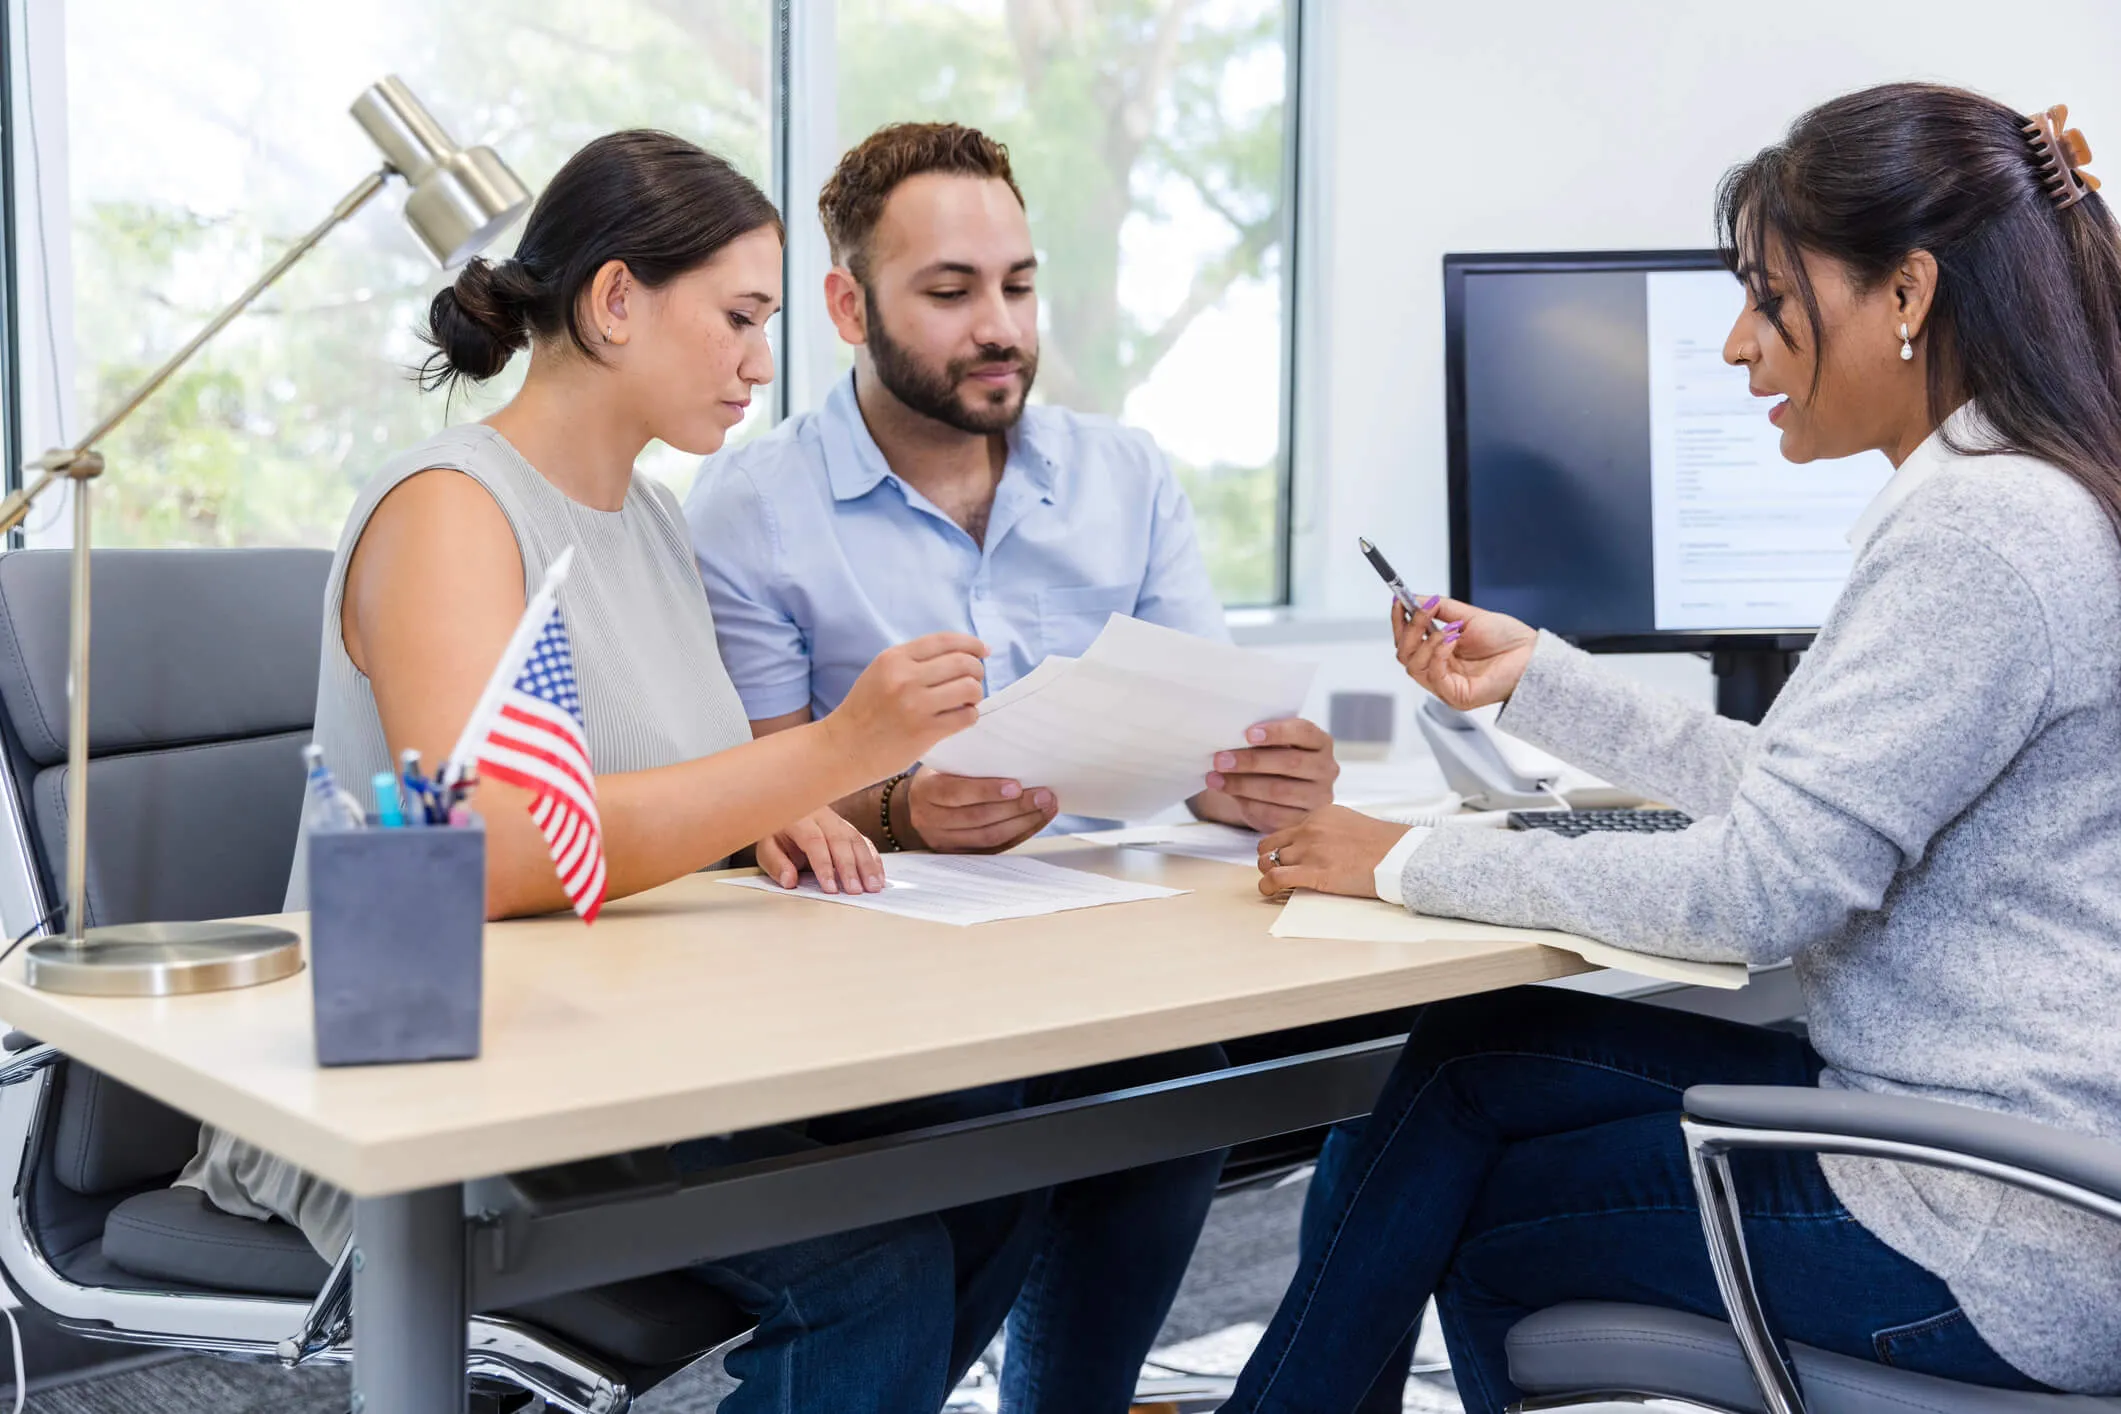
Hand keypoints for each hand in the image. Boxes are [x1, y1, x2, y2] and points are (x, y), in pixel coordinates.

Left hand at [757, 808, 885, 894]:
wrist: (785, 810)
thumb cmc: (776, 834)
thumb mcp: (767, 848)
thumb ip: (776, 864)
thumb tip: (789, 881)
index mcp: (799, 819)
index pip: (815, 842)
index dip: (824, 866)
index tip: (831, 888)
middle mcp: (822, 816)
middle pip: (840, 840)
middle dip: (850, 868)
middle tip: (855, 891)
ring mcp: (838, 820)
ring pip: (857, 840)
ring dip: (867, 864)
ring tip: (873, 887)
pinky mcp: (848, 828)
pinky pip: (864, 842)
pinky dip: (873, 860)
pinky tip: (879, 877)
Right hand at [826, 633, 987, 779]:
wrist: (843, 748)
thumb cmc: (865, 711)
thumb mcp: (880, 673)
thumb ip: (913, 661)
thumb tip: (960, 655)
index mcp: (894, 658)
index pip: (945, 640)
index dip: (971, 643)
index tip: (983, 651)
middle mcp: (905, 677)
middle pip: (963, 662)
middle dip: (977, 670)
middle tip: (974, 681)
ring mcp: (916, 705)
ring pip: (970, 688)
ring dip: (976, 694)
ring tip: (967, 701)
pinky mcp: (925, 731)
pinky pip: (966, 716)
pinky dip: (970, 715)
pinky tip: (960, 718)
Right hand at [904, 770, 1057, 852]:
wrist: (919, 803)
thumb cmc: (939, 776)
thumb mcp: (945, 763)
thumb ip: (970, 763)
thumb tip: (1015, 758)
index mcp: (926, 791)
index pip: (957, 793)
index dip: (987, 791)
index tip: (1016, 786)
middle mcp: (930, 820)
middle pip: (978, 818)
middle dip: (1016, 808)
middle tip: (1043, 796)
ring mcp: (943, 841)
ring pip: (989, 837)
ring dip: (1023, 823)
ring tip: (1046, 807)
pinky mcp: (959, 854)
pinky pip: (994, 849)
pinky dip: (1019, 835)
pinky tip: (1036, 821)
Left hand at [1193, 718, 1339, 832]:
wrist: (1275, 794)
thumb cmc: (1272, 760)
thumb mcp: (1270, 746)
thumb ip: (1259, 741)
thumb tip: (1227, 739)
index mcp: (1320, 742)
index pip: (1303, 732)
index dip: (1276, 732)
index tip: (1248, 734)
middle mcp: (1327, 769)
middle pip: (1291, 763)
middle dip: (1252, 761)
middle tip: (1220, 760)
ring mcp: (1320, 797)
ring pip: (1280, 791)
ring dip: (1243, 785)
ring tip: (1216, 779)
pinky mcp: (1305, 821)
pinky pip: (1275, 814)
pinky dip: (1248, 804)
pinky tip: (1230, 795)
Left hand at [1256, 805, 1412, 898]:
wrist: (1400, 856)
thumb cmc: (1385, 845)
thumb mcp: (1352, 823)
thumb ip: (1330, 829)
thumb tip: (1319, 843)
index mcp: (1320, 814)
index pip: (1288, 830)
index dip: (1284, 846)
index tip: (1285, 857)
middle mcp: (1310, 829)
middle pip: (1271, 844)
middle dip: (1269, 857)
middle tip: (1275, 870)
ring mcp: (1311, 851)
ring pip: (1269, 861)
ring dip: (1268, 873)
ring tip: (1273, 883)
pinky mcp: (1315, 873)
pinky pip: (1276, 878)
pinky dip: (1267, 886)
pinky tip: (1269, 891)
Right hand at [1390, 596, 1536, 710]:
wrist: (1533, 656)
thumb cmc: (1507, 640)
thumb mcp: (1467, 616)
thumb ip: (1439, 609)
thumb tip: (1413, 599)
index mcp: (1439, 654)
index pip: (1407, 642)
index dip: (1400, 622)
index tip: (1398, 601)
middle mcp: (1439, 672)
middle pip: (1404, 655)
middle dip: (1410, 629)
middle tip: (1422, 610)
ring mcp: (1445, 686)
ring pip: (1413, 665)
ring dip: (1427, 640)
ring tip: (1450, 627)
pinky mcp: (1456, 696)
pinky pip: (1433, 676)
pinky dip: (1438, 653)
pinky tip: (1452, 639)